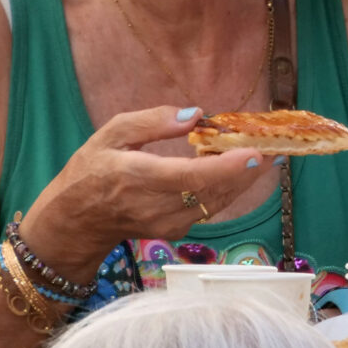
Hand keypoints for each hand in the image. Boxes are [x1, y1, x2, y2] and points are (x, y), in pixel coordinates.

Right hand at [20, 106, 266, 272]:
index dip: (226, 168)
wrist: (72, 225)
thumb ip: (153, 121)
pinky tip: (240, 169)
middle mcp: (155, 207)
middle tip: (276, 143)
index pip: (189, 178)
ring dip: (245, 179)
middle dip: (248, 169)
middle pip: (213, 191)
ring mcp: (166, 225)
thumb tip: (196, 115)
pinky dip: (229, 189)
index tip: (254, 152)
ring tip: (267, 152)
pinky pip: (210, 209)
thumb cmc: (89, 172)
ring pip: (217, 203)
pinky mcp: (174, 233)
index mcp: (136, 178)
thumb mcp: (111, 134)